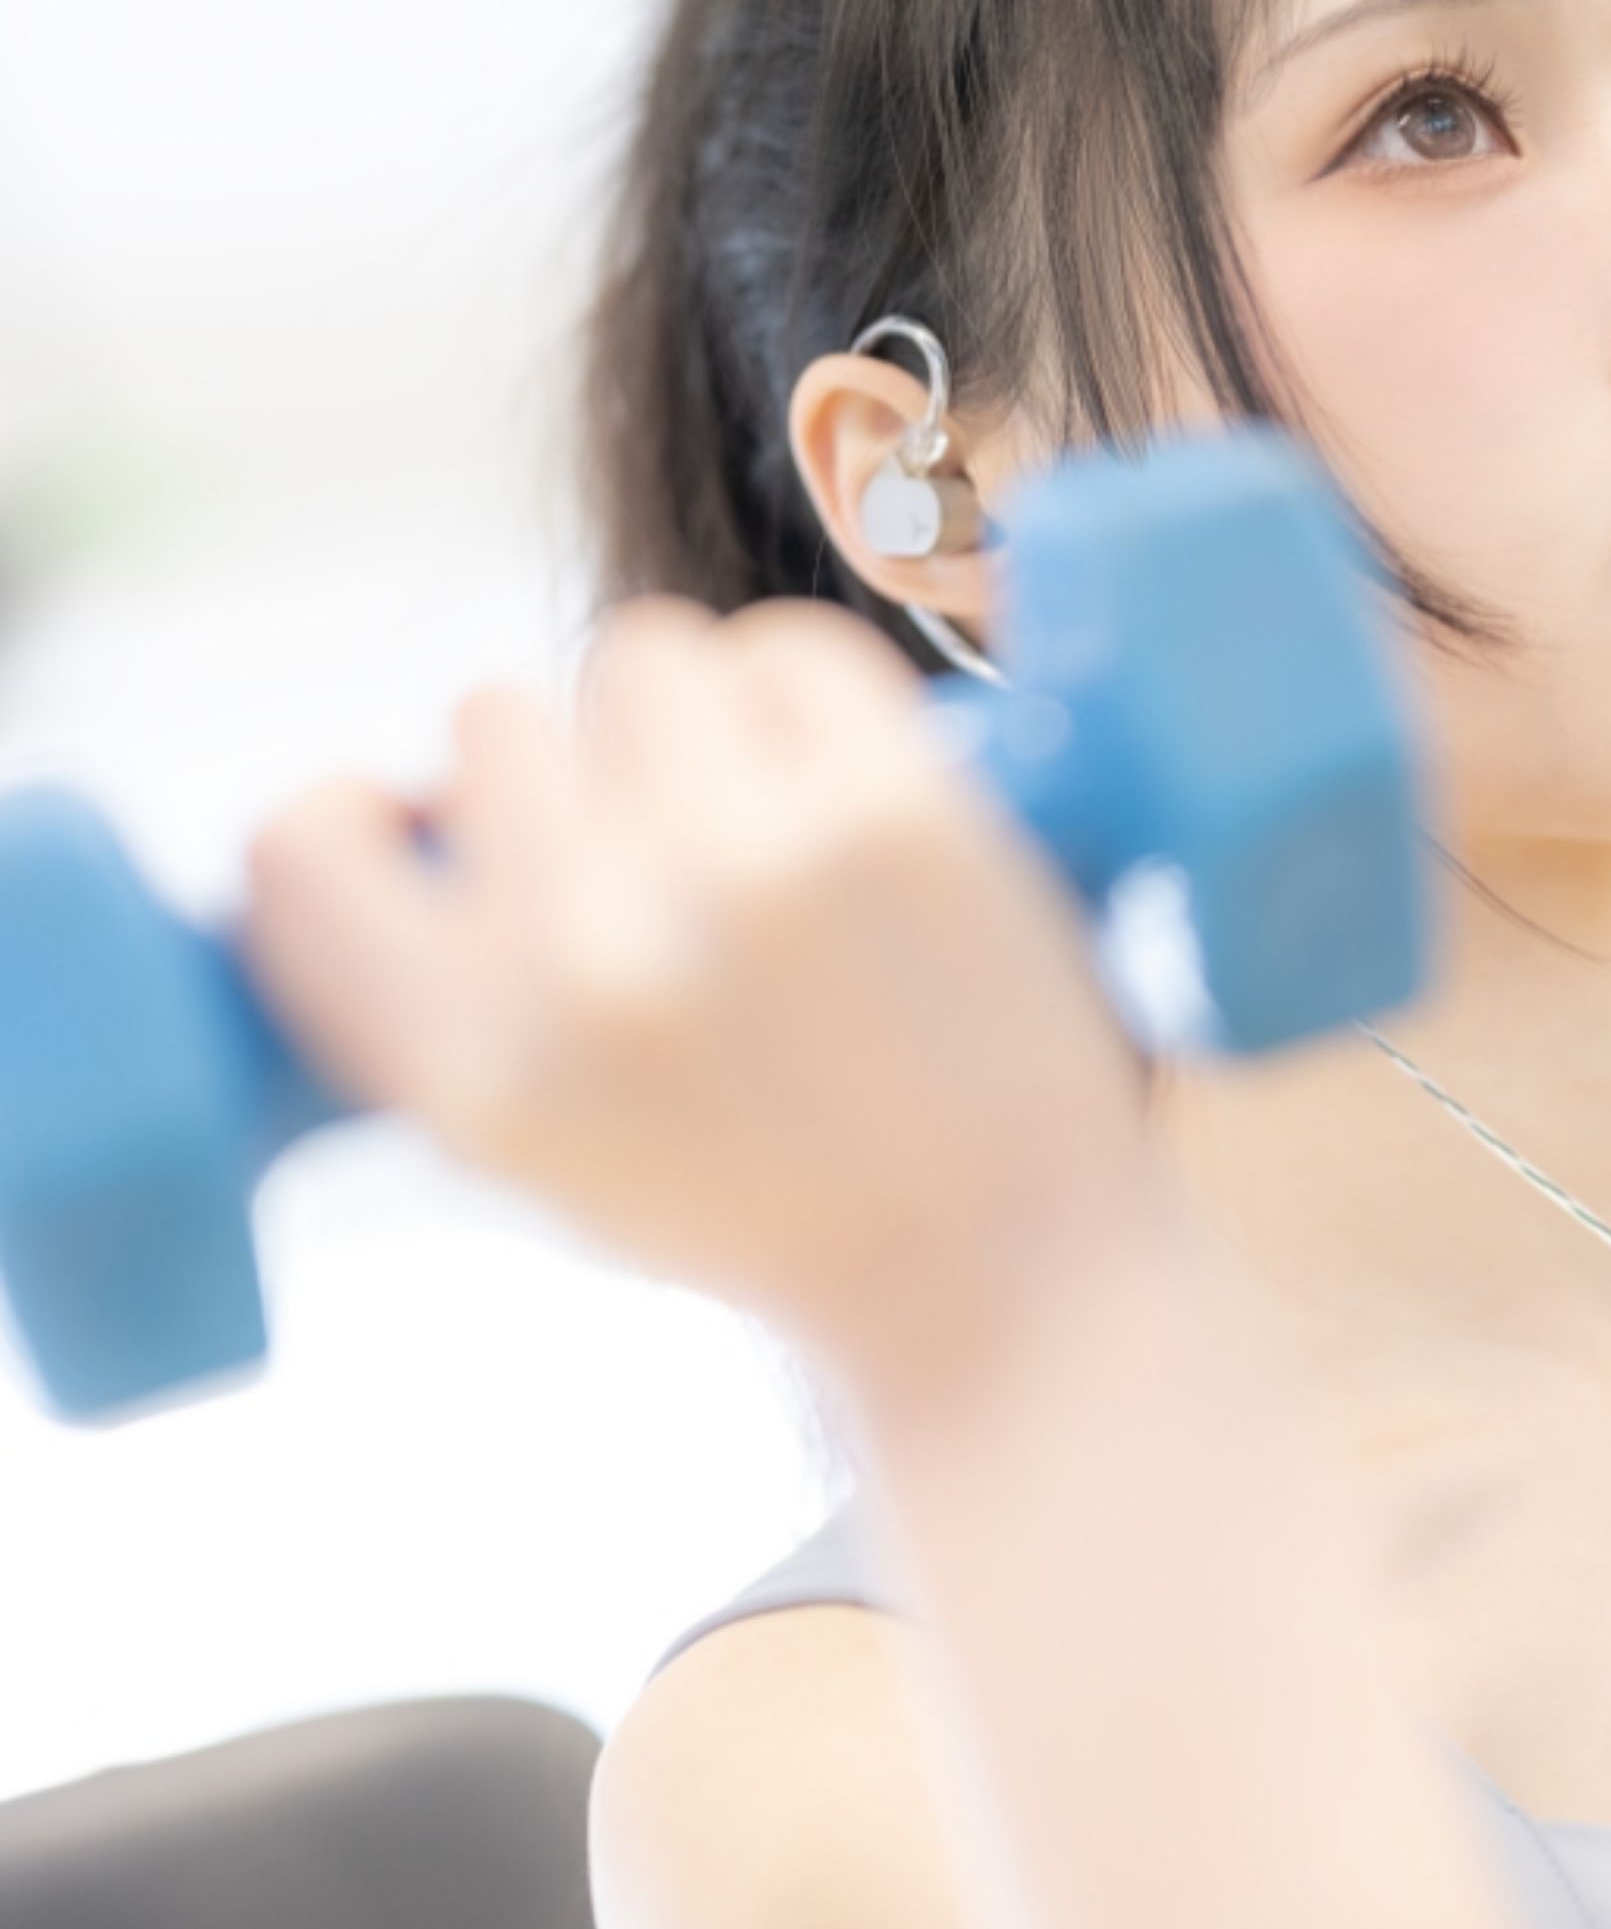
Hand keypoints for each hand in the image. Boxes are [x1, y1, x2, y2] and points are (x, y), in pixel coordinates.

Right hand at [242, 603, 1153, 1408]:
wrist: (994, 1281)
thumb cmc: (765, 1209)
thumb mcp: (542, 1153)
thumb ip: (445, 993)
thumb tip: (411, 796)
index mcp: (473, 1071)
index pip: (297, 850)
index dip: (353, 810)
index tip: (421, 821)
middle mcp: (583, 962)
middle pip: (491, 720)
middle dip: (567, 775)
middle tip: (656, 863)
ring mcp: (736, 871)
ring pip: (638, 653)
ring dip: (687, 722)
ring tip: (754, 823)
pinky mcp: (887, 811)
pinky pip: (787, 648)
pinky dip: (807, 704)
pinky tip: (837, 795)